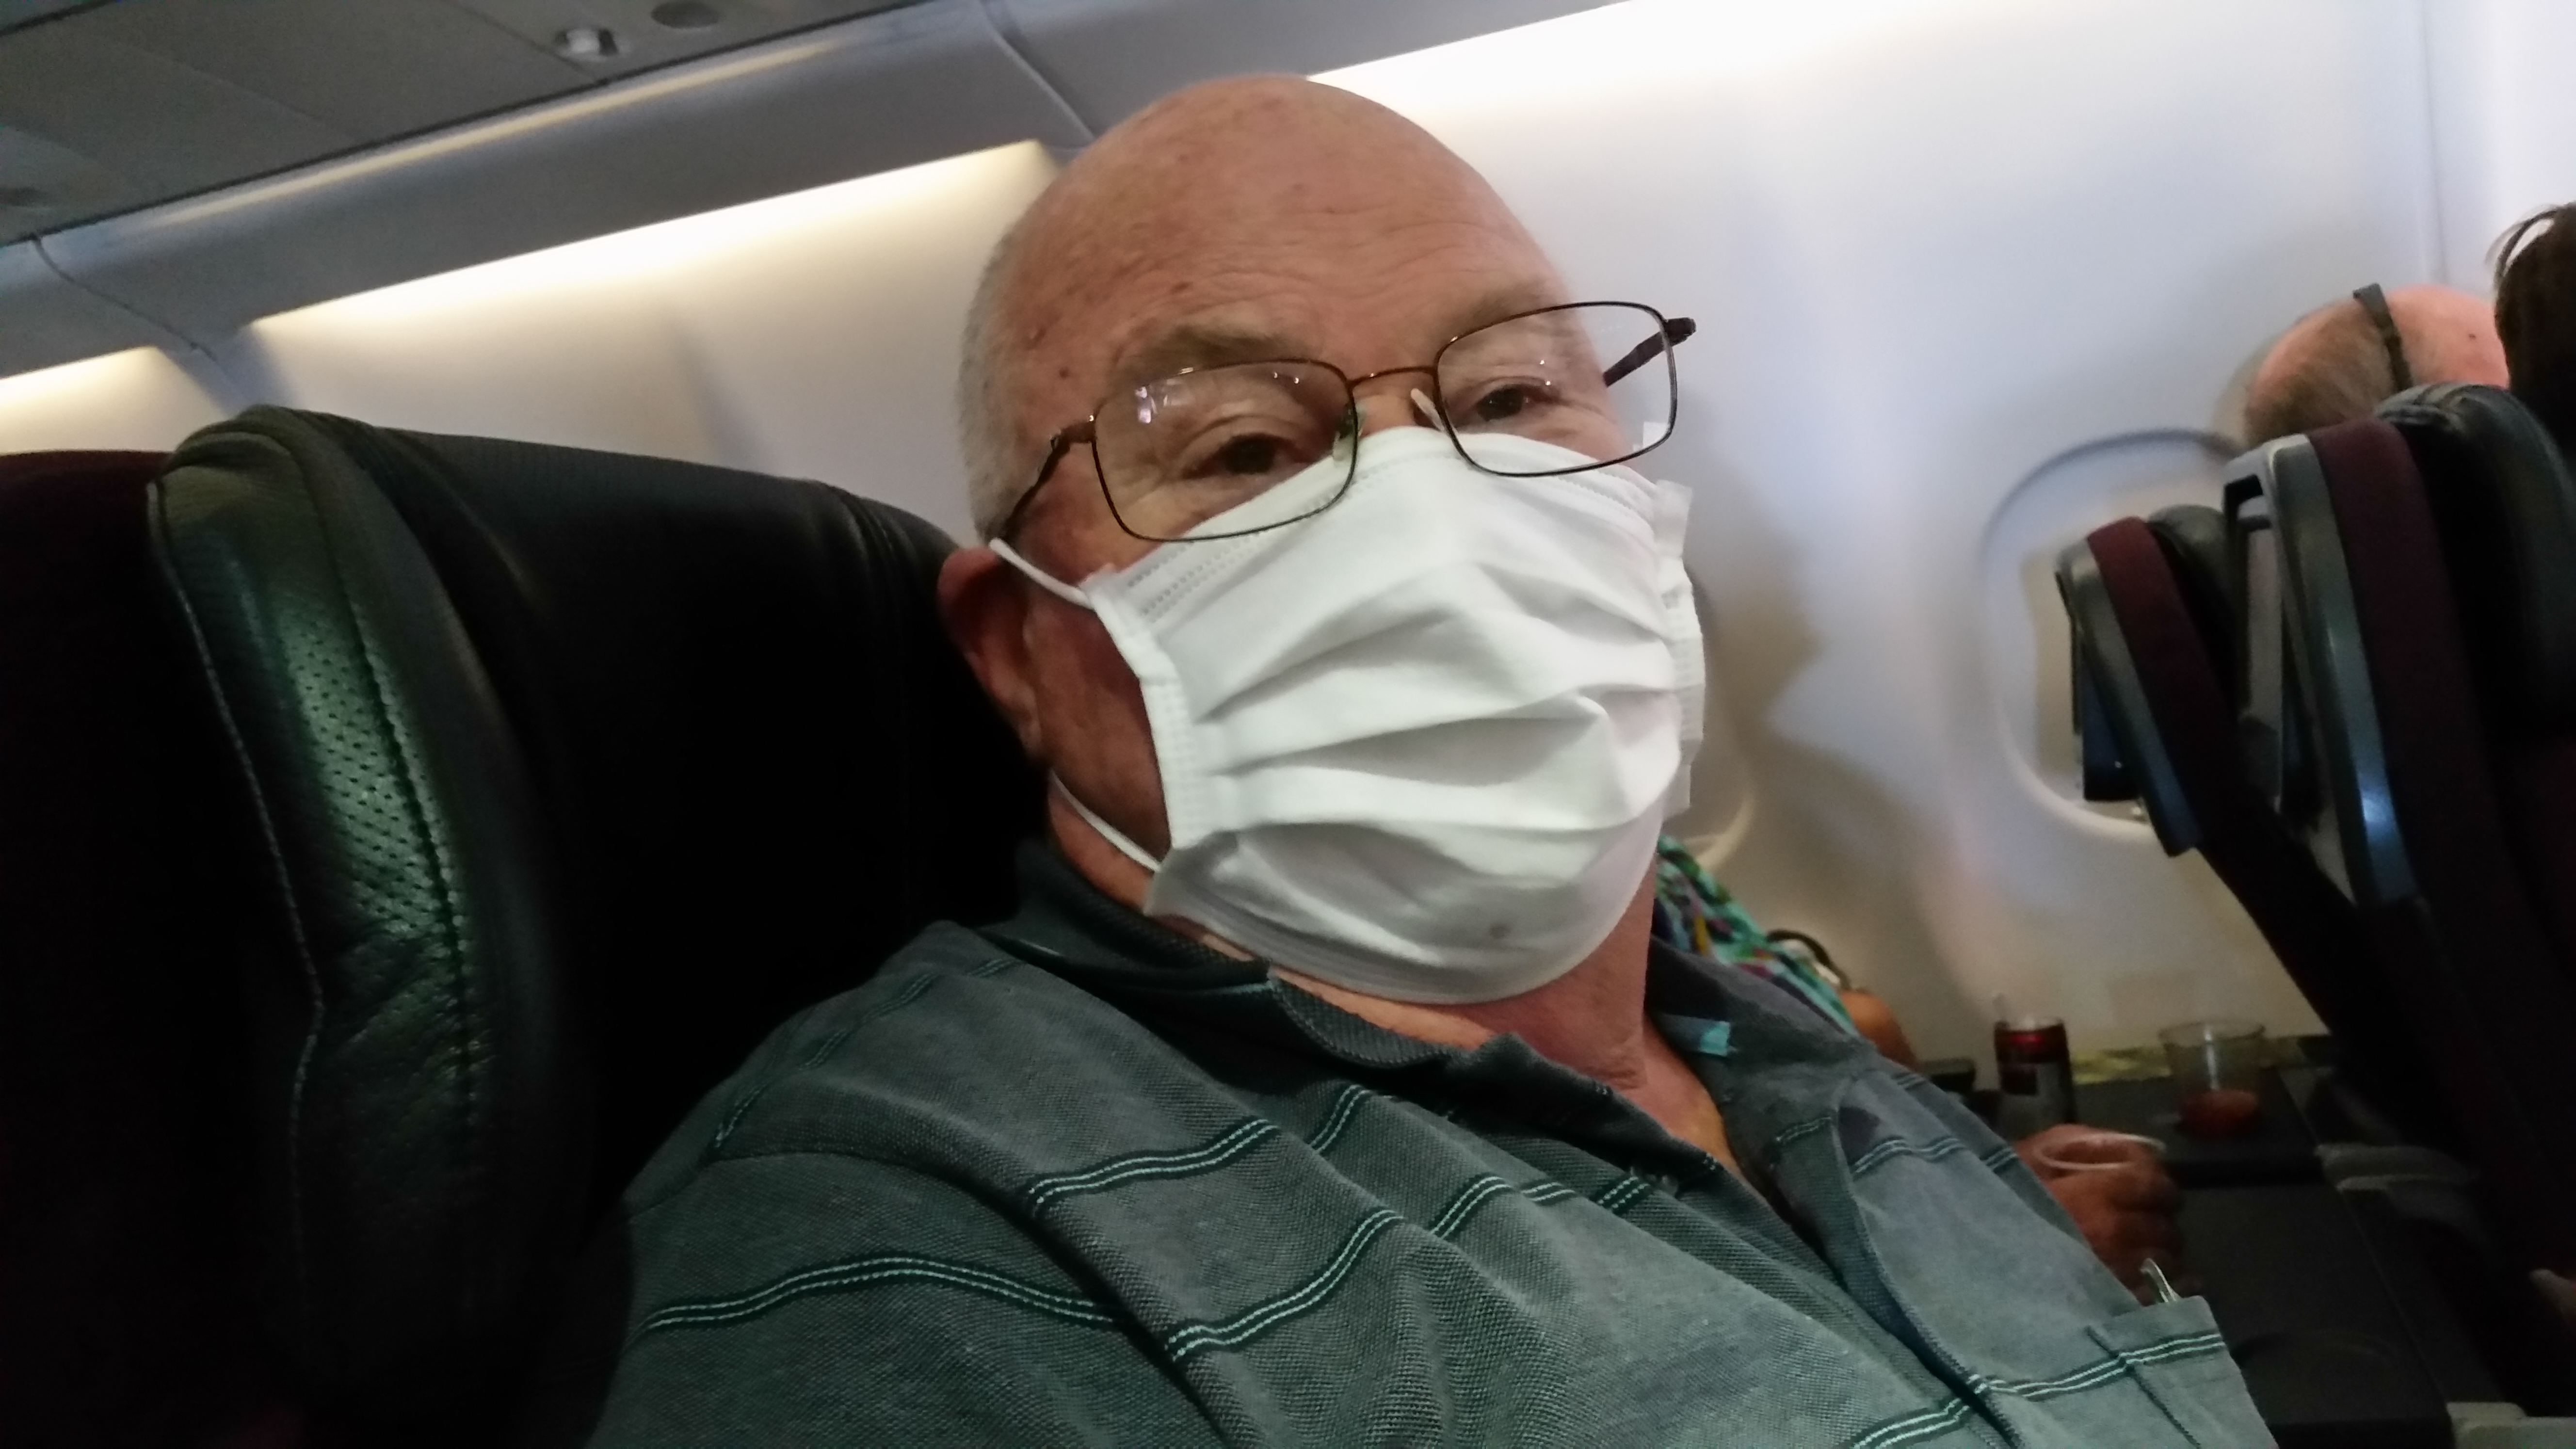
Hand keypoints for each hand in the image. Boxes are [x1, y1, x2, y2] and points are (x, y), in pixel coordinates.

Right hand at [2014, 1125, 2185, 1300]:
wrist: (1975, 1260)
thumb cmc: (1998, 1204)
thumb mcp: (2031, 1156)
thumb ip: (2081, 1143)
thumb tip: (2127, 1146)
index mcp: (2100, 1193)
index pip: (2155, 1181)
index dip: (2152, 1181)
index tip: (2140, 1186)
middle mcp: (2119, 1235)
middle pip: (2166, 1225)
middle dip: (2155, 1220)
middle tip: (2135, 1222)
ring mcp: (2123, 1275)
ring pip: (2169, 1262)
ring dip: (2158, 1254)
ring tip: (2136, 1255)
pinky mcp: (2122, 1307)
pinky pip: (2165, 1296)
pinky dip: (2164, 1287)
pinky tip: (2145, 1283)